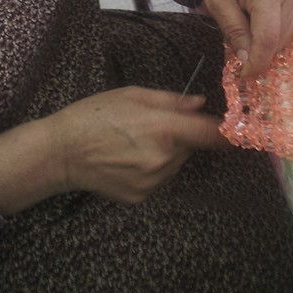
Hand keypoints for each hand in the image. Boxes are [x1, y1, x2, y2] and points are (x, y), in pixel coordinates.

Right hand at [46, 87, 225, 203]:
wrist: (60, 153)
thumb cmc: (93, 116)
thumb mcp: (132, 95)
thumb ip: (170, 100)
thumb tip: (199, 103)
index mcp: (164, 128)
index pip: (210, 134)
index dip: (225, 131)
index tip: (232, 128)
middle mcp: (163, 159)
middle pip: (190, 148)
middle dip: (180, 137)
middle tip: (152, 127)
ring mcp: (152, 181)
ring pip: (175, 164)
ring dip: (167, 154)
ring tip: (134, 143)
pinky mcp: (141, 196)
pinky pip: (159, 180)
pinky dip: (151, 170)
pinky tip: (127, 160)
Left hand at [181, 0, 292, 77]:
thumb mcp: (216, 2)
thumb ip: (233, 30)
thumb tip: (247, 59)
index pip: (268, 38)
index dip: (257, 63)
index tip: (243, 75)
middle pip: (279, 41)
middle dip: (259, 51)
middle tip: (238, 43)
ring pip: (290, 38)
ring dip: (270, 43)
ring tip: (249, 25)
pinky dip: (283, 35)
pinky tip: (267, 26)